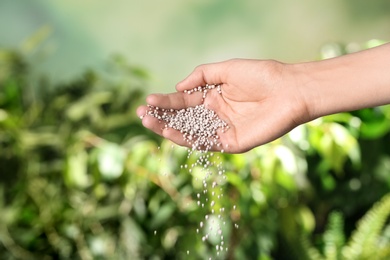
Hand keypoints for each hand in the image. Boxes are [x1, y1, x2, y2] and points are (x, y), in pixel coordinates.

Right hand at [136, 59, 307, 152]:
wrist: (289, 90)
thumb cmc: (262, 75)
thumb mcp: (226, 69)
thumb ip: (201, 76)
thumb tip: (177, 87)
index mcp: (214, 97)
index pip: (184, 102)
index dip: (166, 102)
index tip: (148, 101)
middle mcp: (215, 115)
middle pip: (183, 118)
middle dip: (161, 116)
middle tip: (141, 114)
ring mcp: (222, 130)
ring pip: (190, 132)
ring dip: (168, 128)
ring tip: (148, 123)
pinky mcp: (231, 143)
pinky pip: (205, 142)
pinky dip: (186, 138)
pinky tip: (169, 131)